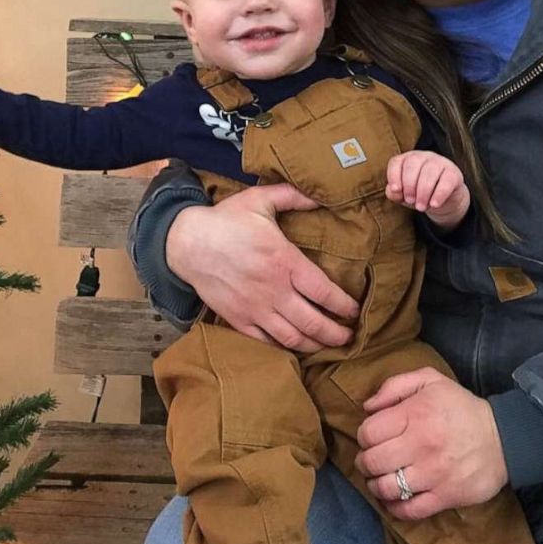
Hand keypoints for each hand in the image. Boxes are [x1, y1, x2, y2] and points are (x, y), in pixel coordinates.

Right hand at [166, 183, 359, 351]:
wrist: (186, 243)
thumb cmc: (226, 220)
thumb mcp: (261, 199)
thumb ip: (294, 196)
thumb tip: (322, 195)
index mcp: (284, 261)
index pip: (324, 291)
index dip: (344, 305)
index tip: (355, 310)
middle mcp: (273, 290)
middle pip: (313, 322)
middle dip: (336, 334)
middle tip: (350, 337)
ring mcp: (255, 309)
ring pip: (292, 338)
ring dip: (315, 345)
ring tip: (329, 345)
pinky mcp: (238, 320)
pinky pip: (267, 342)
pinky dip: (285, 349)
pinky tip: (296, 347)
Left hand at [355, 368, 508, 518]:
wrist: (503, 437)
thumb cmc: (460, 407)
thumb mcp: (431, 380)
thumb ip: (395, 385)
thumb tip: (368, 406)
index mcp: (415, 414)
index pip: (369, 432)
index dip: (363, 435)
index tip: (371, 437)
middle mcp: (421, 445)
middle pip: (373, 462)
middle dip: (365, 461)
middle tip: (371, 459)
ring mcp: (432, 474)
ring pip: (386, 488)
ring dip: (375, 485)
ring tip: (379, 478)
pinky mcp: (445, 497)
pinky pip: (409, 510)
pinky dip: (395, 508)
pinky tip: (394, 498)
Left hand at [385, 151, 470, 229]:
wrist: (443, 201)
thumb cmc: (418, 194)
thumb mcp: (404, 195)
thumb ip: (394, 193)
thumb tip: (393, 191)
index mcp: (408, 160)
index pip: (397, 162)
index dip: (394, 175)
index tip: (396, 190)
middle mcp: (423, 157)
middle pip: (412, 164)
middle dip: (409, 185)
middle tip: (410, 201)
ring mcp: (440, 162)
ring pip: (429, 171)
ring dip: (423, 191)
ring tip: (421, 207)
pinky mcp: (454, 173)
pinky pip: (447, 180)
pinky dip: (439, 194)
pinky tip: (434, 204)